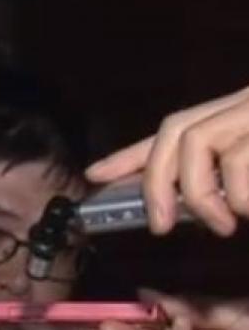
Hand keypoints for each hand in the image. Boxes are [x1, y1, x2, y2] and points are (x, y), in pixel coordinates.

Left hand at [86, 85, 248, 235]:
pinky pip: (239, 160)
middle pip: (176, 130)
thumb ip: (221, 178)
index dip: (131, 153)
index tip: (95, 174)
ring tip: (224, 224)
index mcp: (241, 110)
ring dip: (200, 194)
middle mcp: (246, 103)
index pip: (176, 127)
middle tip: (160, 226)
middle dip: (155, 181)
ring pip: (197, 141)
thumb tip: (178, 210)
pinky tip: (248, 212)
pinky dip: (240, 197)